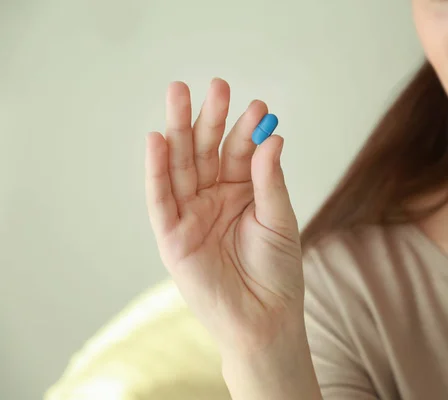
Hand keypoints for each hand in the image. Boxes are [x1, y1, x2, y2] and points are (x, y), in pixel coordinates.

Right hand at [145, 79, 303, 352]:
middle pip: (206, 151)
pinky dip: (157, 170)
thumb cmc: (277, 270)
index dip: (247, 129)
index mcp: (241, 192)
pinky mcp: (172, 236)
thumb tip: (272, 138)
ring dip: (179, 131)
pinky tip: (158, 140)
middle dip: (210, 118)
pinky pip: (161, 199)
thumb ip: (269, 180)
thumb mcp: (278, 219)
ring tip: (179, 95)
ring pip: (181, 166)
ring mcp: (191, 214)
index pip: (239, 152)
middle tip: (216, 85)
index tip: (260, 107)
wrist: (264, 318)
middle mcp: (213, 198)